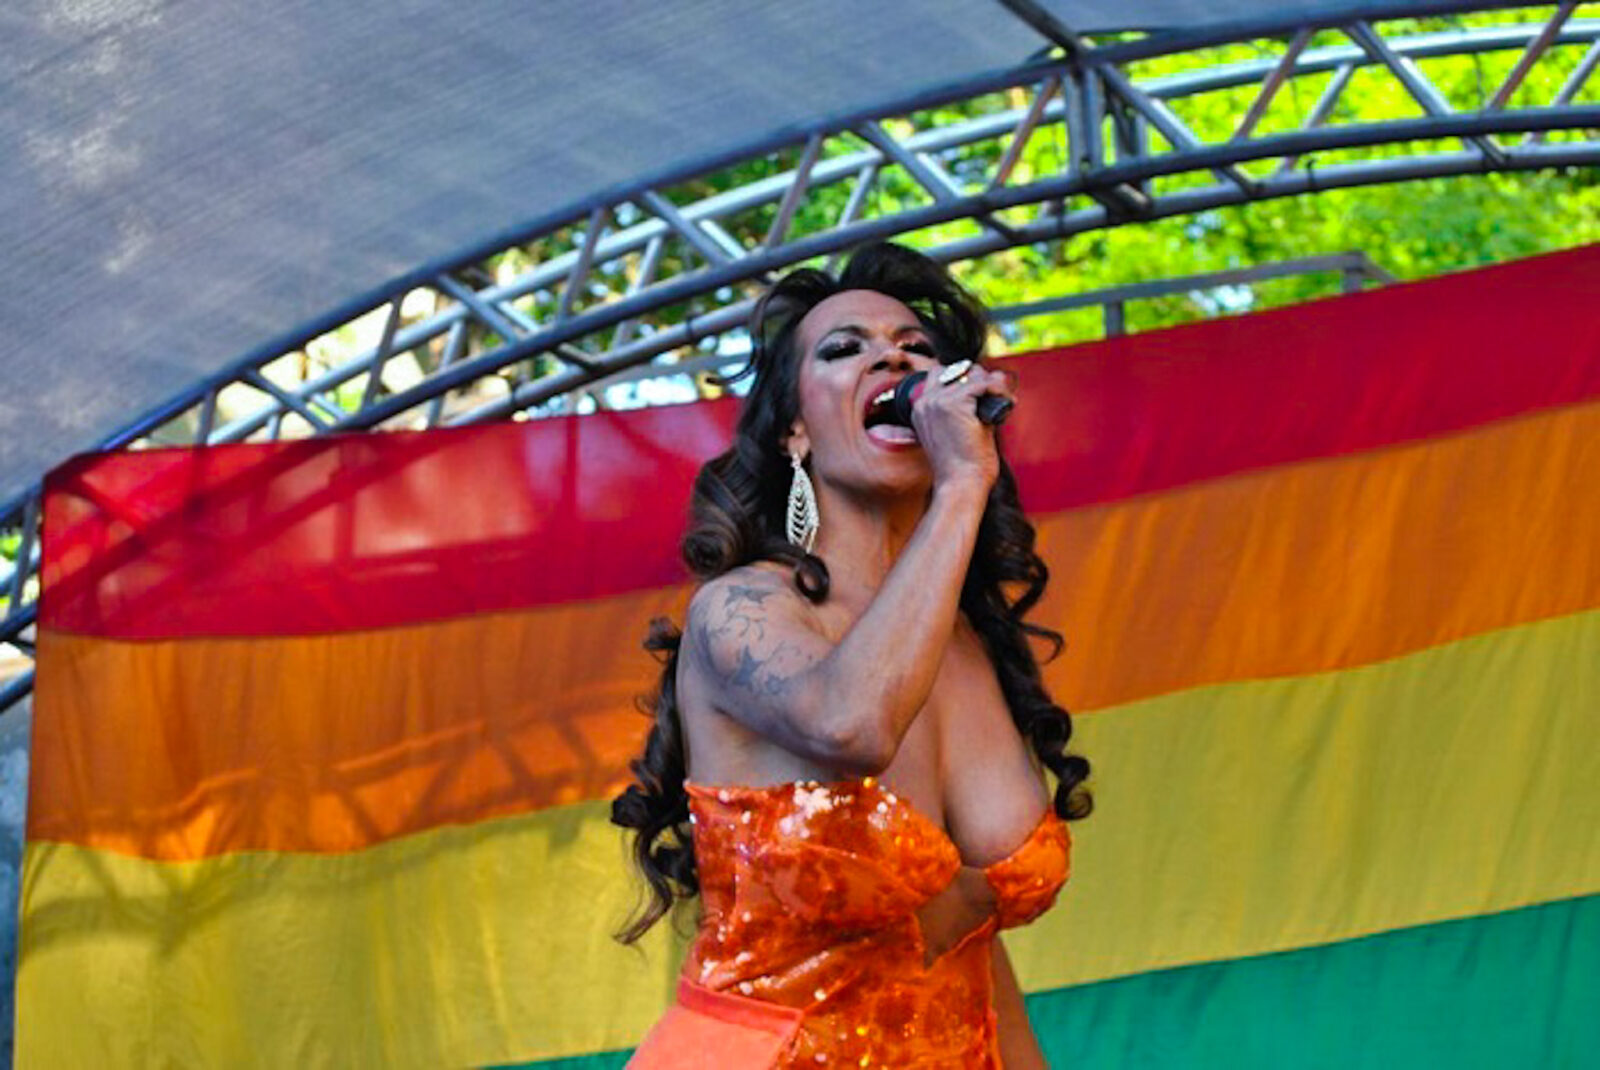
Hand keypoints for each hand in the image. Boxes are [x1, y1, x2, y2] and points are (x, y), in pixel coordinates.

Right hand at [908, 361, 1013, 494]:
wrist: (961, 485)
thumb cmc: (962, 467)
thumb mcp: (958, 430)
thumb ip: (967, 407)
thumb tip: (992, 379)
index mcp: (921, 409)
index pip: (940, 374)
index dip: (964, 378)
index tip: (984, 392)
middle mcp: (925, 402)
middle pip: (958, 369)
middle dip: (981, 379)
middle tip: (997, 397)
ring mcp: (938, 401)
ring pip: (973, 374)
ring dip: (993, 385)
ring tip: (1004, 401)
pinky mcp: (954, 403)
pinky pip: (984, 383)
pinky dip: (1000, 390)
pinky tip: (1008, 405)